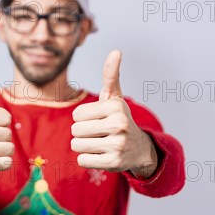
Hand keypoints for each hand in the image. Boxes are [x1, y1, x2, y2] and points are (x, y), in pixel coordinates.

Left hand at [70, 50, 157, 177]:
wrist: (139, 149)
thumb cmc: (119, 120)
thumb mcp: (115, 98)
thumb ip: (111, 75)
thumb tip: (116, 51)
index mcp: (116, 106)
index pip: (76, 115)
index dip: (82, 118)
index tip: (98, 120)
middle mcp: (119, 125)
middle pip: (75, 130)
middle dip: (82, 133)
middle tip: (99, 133)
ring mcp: (118, 145)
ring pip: (77, 145)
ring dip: (84, 146)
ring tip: (100, 144)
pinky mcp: (114, 163)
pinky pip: (82, 160)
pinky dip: (88, 159)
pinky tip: (102, 155)